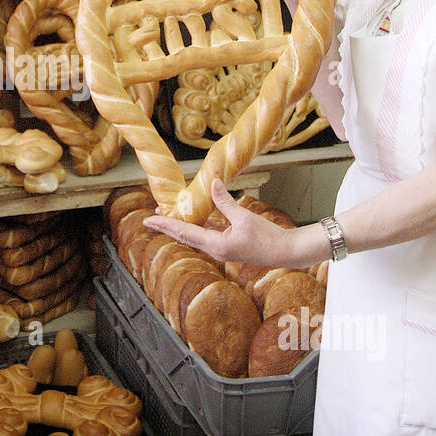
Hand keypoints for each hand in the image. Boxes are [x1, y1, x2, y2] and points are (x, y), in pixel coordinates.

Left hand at [143, 179, 292, 264]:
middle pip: (185, 236)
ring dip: (181, 225)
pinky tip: (192, 216)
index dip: (165, 224)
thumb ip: (225, 201)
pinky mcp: (228, 245)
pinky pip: (207, 234)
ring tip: (167, 214)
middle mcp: (215, 249)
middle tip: (151, 217)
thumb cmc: (268, 237)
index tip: (149, 219)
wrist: (286, 252)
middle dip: (168, 226)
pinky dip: (197, 225)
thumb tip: (212, 184)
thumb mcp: (244, 216)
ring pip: (195, 236)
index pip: (184, 233)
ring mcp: (221, 248)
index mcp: (216, 245)